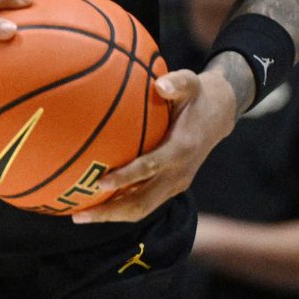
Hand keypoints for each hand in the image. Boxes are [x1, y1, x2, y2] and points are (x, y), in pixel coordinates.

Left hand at [72, 68, 237, 223]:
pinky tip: (93, 203)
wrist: (219, 115)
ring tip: (79, 216)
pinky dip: (119, 207)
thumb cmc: (196, 96)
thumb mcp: (191, 83)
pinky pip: (143, 202)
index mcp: (181, 149)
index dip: (126, 177)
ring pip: (142, 209)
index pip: (150, 167)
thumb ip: (176, 82)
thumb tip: (160, 84)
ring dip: (112, 215)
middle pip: (142, 202)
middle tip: (79, 214)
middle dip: (111, 211)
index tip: (99, 182)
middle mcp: (178, 173)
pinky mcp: (170, 187)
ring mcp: (175, 184)